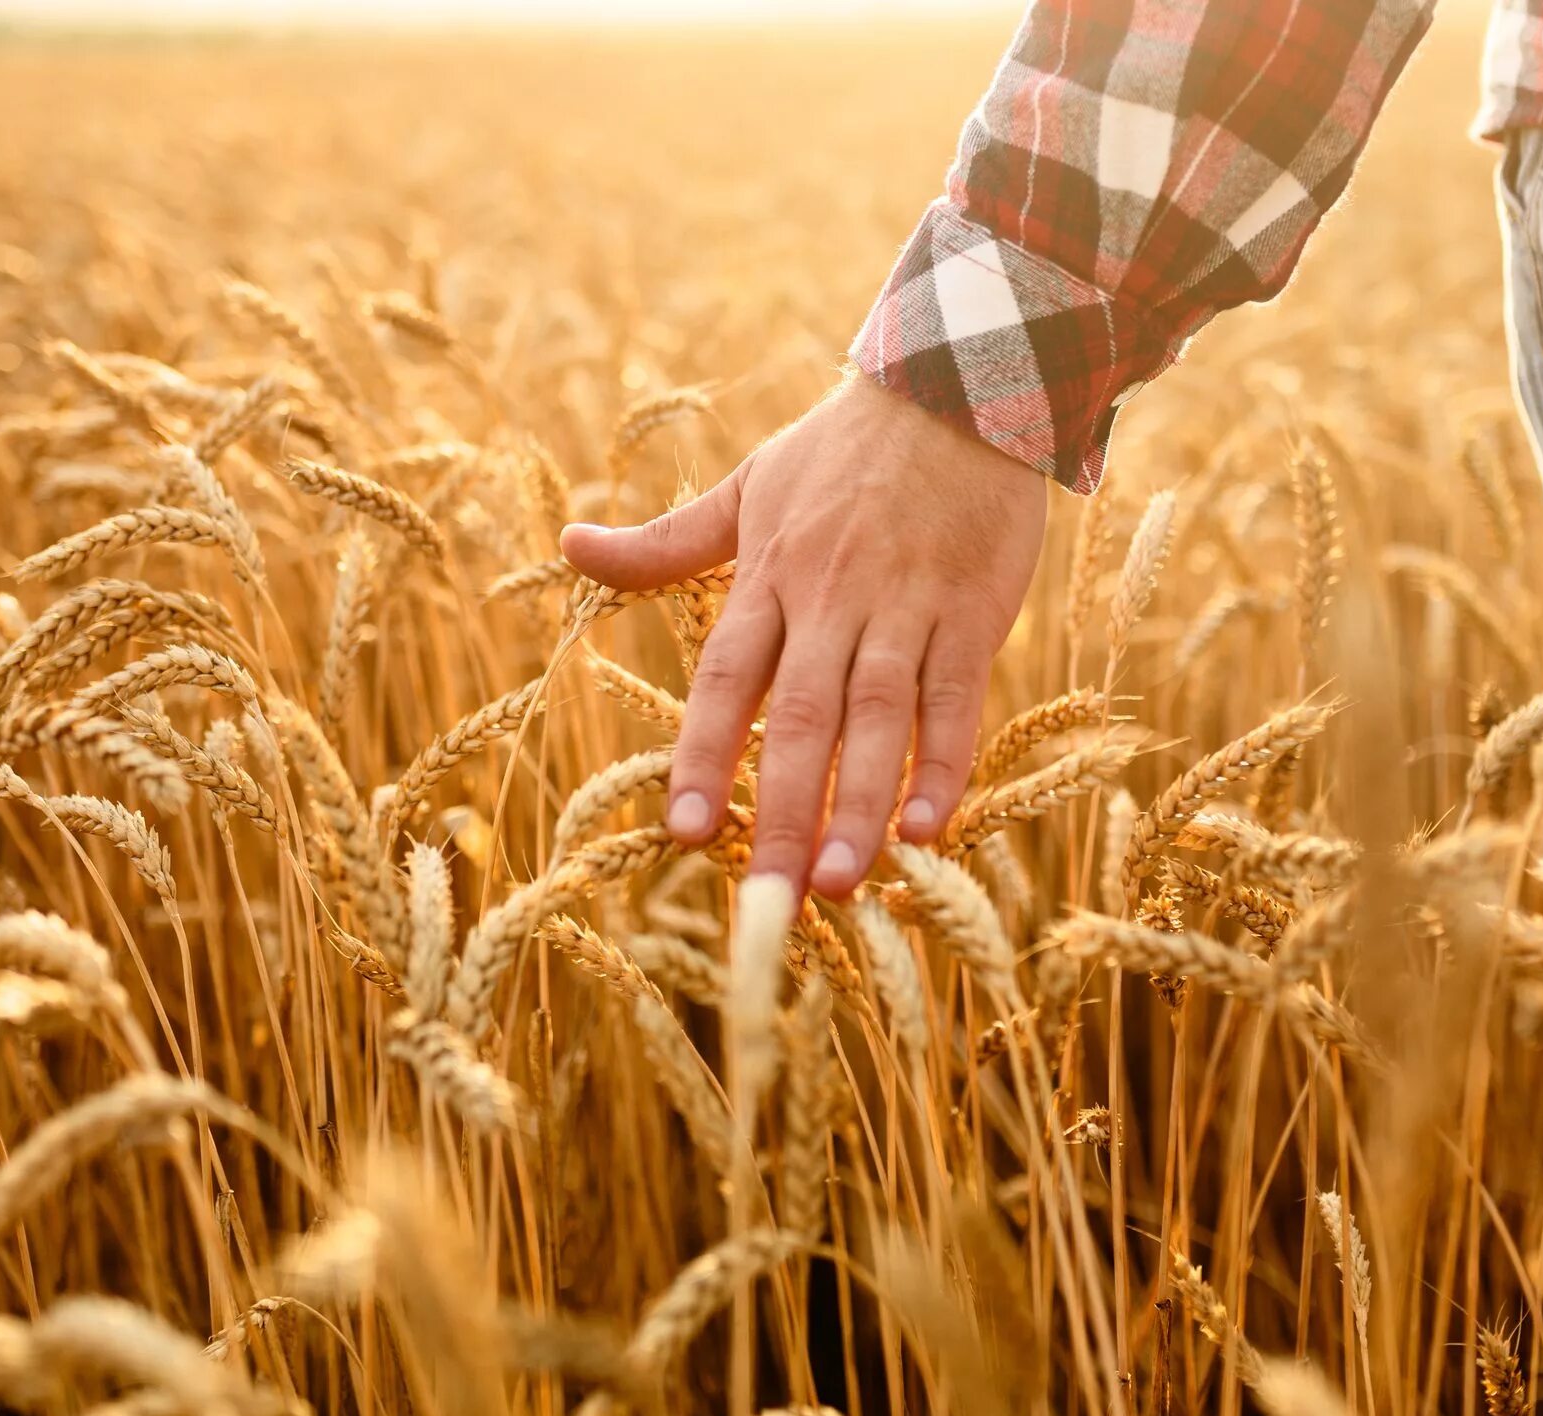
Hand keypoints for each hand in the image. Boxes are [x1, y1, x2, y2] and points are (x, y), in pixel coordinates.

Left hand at [560, 372, 1046, 898]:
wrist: (959, 386)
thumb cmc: (843, 450)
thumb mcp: (747, 486)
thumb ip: (664, 539)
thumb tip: (568, 545)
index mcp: (770, 576)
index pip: (727, 679)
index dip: (706, 755)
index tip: (685, 830)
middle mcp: (833, 599)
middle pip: (801, 719)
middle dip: (783, 813)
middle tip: (768, 902)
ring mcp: (906, 608)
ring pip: (878, 720)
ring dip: (858, 805)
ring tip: (840, 884)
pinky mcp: (973, 611)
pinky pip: (956, 699)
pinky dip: (943, 763)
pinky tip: (926, 828)